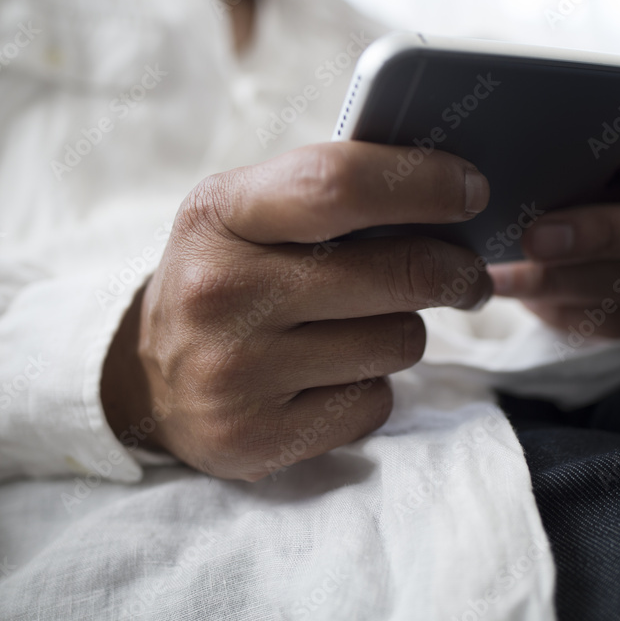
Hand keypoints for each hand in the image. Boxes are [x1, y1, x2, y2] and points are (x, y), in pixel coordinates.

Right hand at [101, 142, 491, 480]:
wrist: (148, 379)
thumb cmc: (224, 277)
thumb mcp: (245, 215)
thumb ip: (326, 197)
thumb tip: (446, 193)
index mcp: (220, 215)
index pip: (337, 185)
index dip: (422, 183)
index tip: (471, 189)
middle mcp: (221, 293)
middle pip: (398, 272)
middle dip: (455, 271)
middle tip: (466, 274)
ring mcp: (236, 373)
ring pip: (399, 342)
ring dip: (402, 331)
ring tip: (365, 327)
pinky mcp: (258, 437)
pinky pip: (374, 403)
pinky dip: (372, 387)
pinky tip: (333, 376)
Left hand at [489, 133, 619, 336]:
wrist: (561, 220)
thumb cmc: (581, 159)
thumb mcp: (589, 140)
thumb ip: (584, 135)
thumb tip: (523, 136)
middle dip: (607, 234)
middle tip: (538, 235)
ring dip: (571, 278)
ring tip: (511, 270)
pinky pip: (617, 320)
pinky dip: (559, 305)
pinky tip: (512, 287)